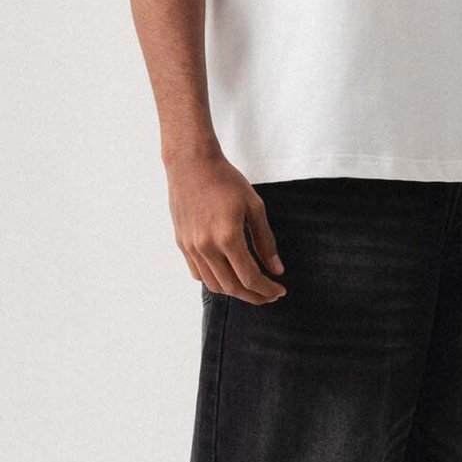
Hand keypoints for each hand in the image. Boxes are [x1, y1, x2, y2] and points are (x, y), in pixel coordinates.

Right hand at [167, 154, 286, 302]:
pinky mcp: (182, 244)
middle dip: (254, 296)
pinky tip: (228, 275)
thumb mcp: (254, 206)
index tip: (280, 290)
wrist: (191, 164)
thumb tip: (276, 269)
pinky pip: (198, 274)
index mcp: (227, 237)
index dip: (267, 289)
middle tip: (270, 295)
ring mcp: (191, 247)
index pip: (250, 277)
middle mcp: (206, 247)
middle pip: (232, 287)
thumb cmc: (226, 180)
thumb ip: (266, 241)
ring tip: (251, 287)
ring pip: (214, 285)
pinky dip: (215, 281)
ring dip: (235, 292)